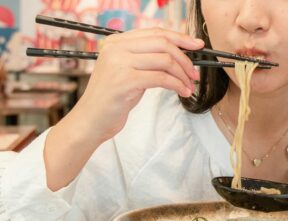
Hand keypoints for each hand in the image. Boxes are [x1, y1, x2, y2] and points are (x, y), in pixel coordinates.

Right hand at [66, 28, 203, 142]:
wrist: (91, 120)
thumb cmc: (112, 98)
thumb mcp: (128, 72)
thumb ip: (145, 59)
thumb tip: (178, 54)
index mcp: (117, 42)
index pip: (155, 32)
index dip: (180, 37)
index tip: (197, 45)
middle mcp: (116, 48)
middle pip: (162, 43)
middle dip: (184, 58)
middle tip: (195, 72)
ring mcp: (119, 63)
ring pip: (164, 60)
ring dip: (182, 74)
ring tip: (189, 86)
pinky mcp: (125, 81)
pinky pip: (161, 78)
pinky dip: (177, 85)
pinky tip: (183, 92)